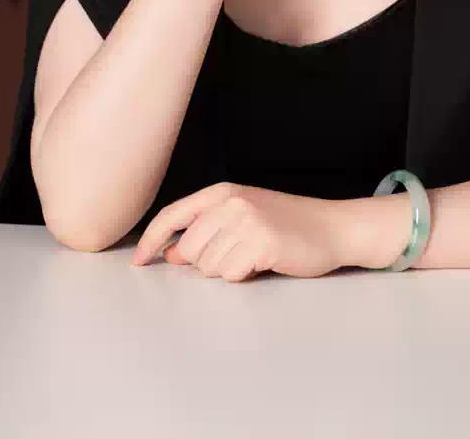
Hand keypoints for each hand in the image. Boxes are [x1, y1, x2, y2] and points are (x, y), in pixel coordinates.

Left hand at [129, 182, 347, 280]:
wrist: (332, 228)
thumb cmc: (286, 225)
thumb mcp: (243, 217)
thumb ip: (206, 230)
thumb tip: (170, 253)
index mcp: (223, 192)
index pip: (172, 214)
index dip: (150, 240)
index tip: (138, 261)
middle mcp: (232, 202)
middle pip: (188, 249)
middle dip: (204, 262)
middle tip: (235, 254)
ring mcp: (247, 221)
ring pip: (208, 266)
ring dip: (226, 269)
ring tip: (253, 255)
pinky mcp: (262, 242)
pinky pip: (231, 275)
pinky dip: (243, 276)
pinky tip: (263, 262)